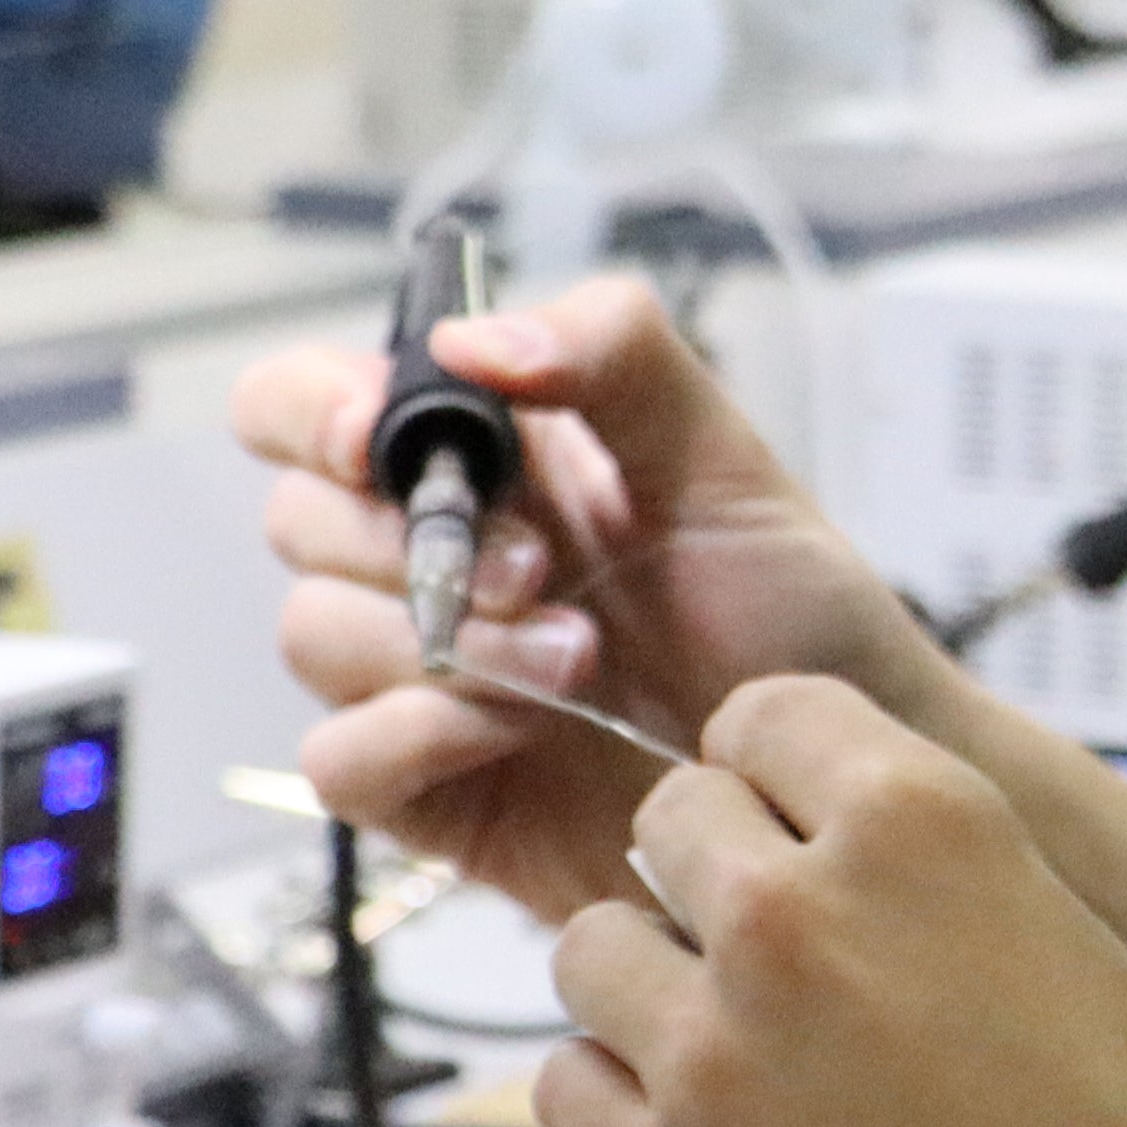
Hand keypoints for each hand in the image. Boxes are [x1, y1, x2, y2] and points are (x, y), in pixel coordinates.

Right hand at [240, 279, 1126, 949]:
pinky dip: (413, 735)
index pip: (305, 403)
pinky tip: (514, 734)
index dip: (312, 411)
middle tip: (545, 570)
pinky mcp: (428, 786)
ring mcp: (421, 672)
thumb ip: (615, 357)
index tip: (379, 439)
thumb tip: (469, 340)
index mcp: (479, 456)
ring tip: (580, 662)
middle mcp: (433, 555)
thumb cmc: (789, 614)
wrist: (829, 778)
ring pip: (314, 633)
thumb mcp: (724, 459)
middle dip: (413, 540)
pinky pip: (339, 759)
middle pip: (298, 518)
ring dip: (445, 642)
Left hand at [544, 677, 1126, 1126]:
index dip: (777, 775)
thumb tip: (815, 857)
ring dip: (652, 990)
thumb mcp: (1060, 938)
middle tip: (776, 965)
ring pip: (590, 949)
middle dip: (713, 877)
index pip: (763, 714)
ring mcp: (715, 1052)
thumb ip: (922, 877)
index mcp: (922, 823)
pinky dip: (622, 1107)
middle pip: (667, 821)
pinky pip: (567, 1086)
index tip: (794, 829)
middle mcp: (798, 913)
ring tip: (735, 1059)